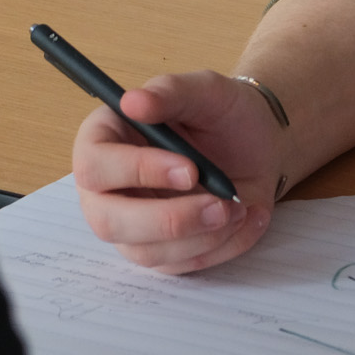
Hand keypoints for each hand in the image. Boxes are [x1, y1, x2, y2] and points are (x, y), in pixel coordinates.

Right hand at [72, 70, 285, 272]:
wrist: (260, 143)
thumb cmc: (224, 113)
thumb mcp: (206, 90)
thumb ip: (170, 91)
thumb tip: (132, 101)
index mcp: (104, 142)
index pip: (94, 167)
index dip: (137, 171)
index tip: (190, 169)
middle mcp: (108, 190)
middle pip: (108, 222)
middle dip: (169, 220)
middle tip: (221, 205)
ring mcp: (132, 225)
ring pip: (147, 252)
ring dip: (201, 236)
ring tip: (241, 206)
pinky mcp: (163, 251)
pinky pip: (182, 264)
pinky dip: (222, 246)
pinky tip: (249, 216)